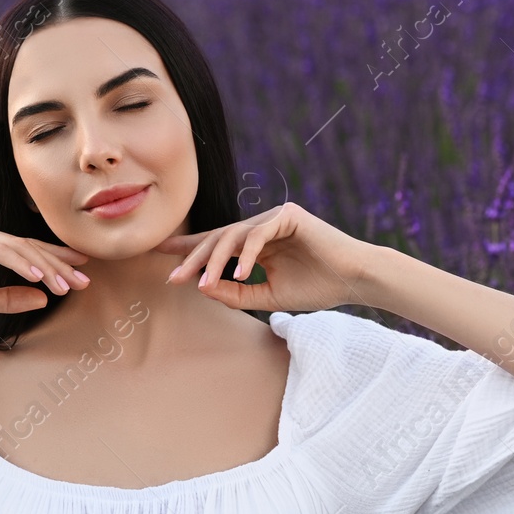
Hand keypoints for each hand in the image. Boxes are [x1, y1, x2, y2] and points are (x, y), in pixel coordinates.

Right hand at [0, 218, 91, 320]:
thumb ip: (9, 298)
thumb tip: (44, 299)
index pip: (28, 252)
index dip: (56, 263)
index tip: (81, 276)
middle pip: (29, 248)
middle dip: (59, 265)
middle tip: (85, 282)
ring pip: (19, 248)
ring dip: (45, 268)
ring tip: (66, 286)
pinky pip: (0, 251)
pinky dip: (21, 264)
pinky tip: (39, 278)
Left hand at [154, 202, 376, 311]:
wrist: (353, 280)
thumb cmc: (315, 288)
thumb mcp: (267, 298)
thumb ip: (235, 294)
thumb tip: (202, 288)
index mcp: (254, 245)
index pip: (215, 243)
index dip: (188, 249)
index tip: (159, 255)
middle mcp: (261, 227)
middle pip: (217, 239)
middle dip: (194, 258)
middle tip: (173, 277)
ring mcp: (274, 218)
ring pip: (233, 235)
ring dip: (216, 260)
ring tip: (204, 283)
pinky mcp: (289, 215)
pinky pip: (258, 234)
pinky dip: (247, 254)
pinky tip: (241, 274)